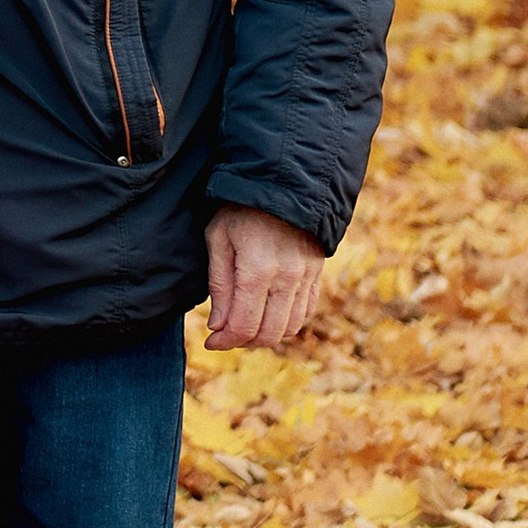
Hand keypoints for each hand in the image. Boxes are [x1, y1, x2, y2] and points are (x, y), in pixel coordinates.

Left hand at [204, 206, 323, 350]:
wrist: (282, 184)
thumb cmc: (240, 209)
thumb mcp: (218, 239)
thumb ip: (219, 285)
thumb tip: (218, 327)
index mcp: (257, 269)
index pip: (244, 325)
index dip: (225, 341)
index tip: (210, 342)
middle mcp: (287, 279)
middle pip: (268, 333)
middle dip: (243, 341)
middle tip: (225, 335)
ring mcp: (306, 279)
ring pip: (289, 328)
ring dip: (265, 335)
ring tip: (244, 325)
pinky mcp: (317, 276)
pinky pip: (305, 313)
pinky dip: (286, 323)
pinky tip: (267, 315)